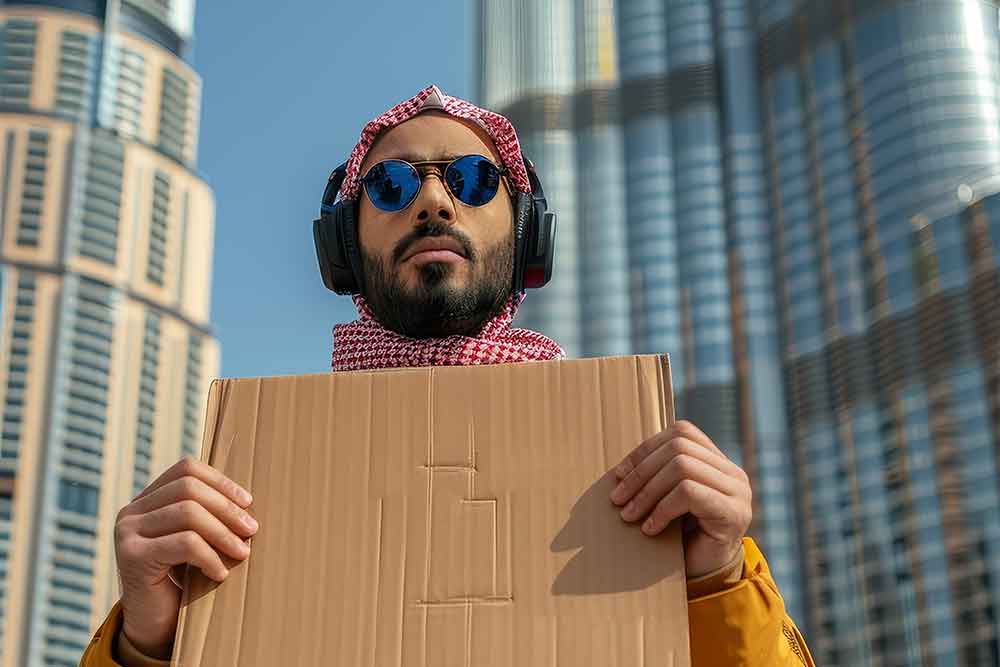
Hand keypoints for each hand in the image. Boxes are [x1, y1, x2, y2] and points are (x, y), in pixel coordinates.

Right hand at [114, 458, 257, 658]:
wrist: (155, 626)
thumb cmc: (184, 579)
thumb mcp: (196, 539)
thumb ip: (208, 514)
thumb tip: (247, 499)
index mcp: (147, 501)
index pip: (186, 470)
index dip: (221, 481)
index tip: (247, 502)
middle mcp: (131, 512)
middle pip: (189, 489)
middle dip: (227, 508)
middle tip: (251, 530)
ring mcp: (127, 532)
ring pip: (188, 514)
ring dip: (223, 533)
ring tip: (243, 553)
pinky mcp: (132, 557)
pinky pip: (184, 544)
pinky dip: (210, 557)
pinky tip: (220, 573)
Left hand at [609, 420, 751, 577]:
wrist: (706, 579)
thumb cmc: (681, 538)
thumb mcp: (667, 499)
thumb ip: (657, 476)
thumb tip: (620, 469)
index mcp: (718, 463)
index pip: (682, 433)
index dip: (646, 449)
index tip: (619, 474)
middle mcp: (733, 473)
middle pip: (679, 448)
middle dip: (641, 472)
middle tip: (617, 499)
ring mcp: (738, 492)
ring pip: (682, 467)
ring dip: (647, 491)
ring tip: (628, 515)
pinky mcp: (733, 514)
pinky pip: (689, 493)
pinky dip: (662, 509)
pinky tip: (650, 529)